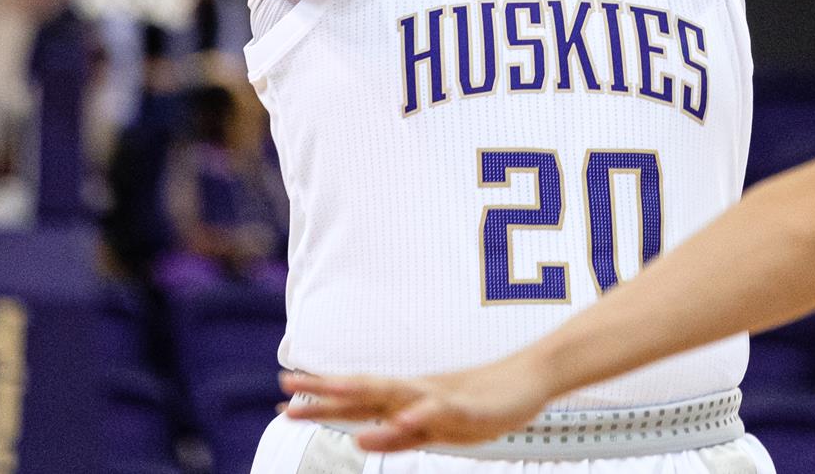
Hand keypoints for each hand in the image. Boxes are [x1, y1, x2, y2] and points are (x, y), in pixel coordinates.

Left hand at [279, 361, 549, 453]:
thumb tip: (361, 436)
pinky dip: (418, 414)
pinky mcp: (467, 409)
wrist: (529, 377)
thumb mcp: (434, 424)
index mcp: (407, 396)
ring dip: (361, 398)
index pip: (357, 394)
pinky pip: (439, 413)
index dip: (321, 395)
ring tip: (329, 401)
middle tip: (286, 390)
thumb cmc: (480, 400)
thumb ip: (399, 432)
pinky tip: (402, 418)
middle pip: (365, 390)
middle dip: (326, 392)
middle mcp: (417, 392)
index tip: (285, 397)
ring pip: (395, 396)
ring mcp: (441, 398)